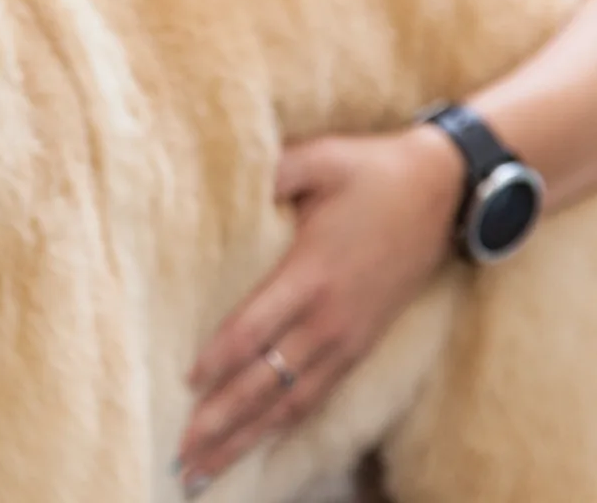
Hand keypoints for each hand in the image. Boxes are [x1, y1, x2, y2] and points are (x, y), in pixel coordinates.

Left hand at [172, 126, 464, 496]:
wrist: (444, 191)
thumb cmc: (370, 170)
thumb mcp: (316, 158)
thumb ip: (268, 173)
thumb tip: (216, 181)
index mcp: (312, 274)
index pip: (256, 329)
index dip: (220, 359)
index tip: (186, 381)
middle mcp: (330, 319)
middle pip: (268, 384)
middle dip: (223, 422)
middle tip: (182, 454)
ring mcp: (348, 339)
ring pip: (291, 403)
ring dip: (246, 438)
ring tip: (204, 467)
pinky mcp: (360, 346)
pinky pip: (316, 398)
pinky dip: (281, 427)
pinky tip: (255, 445)